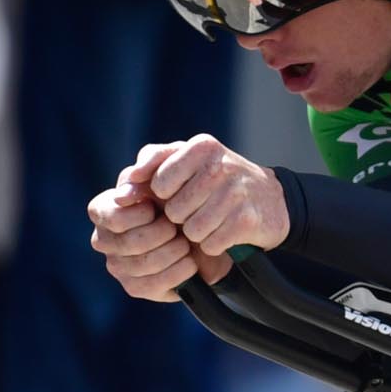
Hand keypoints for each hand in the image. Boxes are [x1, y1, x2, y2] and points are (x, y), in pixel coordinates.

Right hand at [86, 162, 223, 302]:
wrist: (205, 227)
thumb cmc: (180, 194)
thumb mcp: (170, 169)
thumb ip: (149, 165)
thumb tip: (123, 195)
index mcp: (102, 210)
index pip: (112, 216)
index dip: (140, 214)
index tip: (158, 207)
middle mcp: (103, 240)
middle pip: (129, 243)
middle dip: (162, 233)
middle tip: (178, 226)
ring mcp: (117, 266)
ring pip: (143, 264)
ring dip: (173, 252)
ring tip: (185, 242)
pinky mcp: (134, 287)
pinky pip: (153, 285)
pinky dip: (178, 272)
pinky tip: (189, 262)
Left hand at [139, 133, 289, 262]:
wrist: (269, 199)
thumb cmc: (216, 180)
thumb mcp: (186, 160)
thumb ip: (150, 165)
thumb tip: (120, 194)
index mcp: (200, 147)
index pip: (159, 184)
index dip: (166, 196)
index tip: (180, 193)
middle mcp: (220, 165)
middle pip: (175, 211)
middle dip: (183, 217)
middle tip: (200, 209)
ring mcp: (236, 192)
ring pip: (192, 230)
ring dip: (198, 232)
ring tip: (212, 221)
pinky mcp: (247, 220)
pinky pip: (211, 244)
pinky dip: (215, 244)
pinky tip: (225, 232)